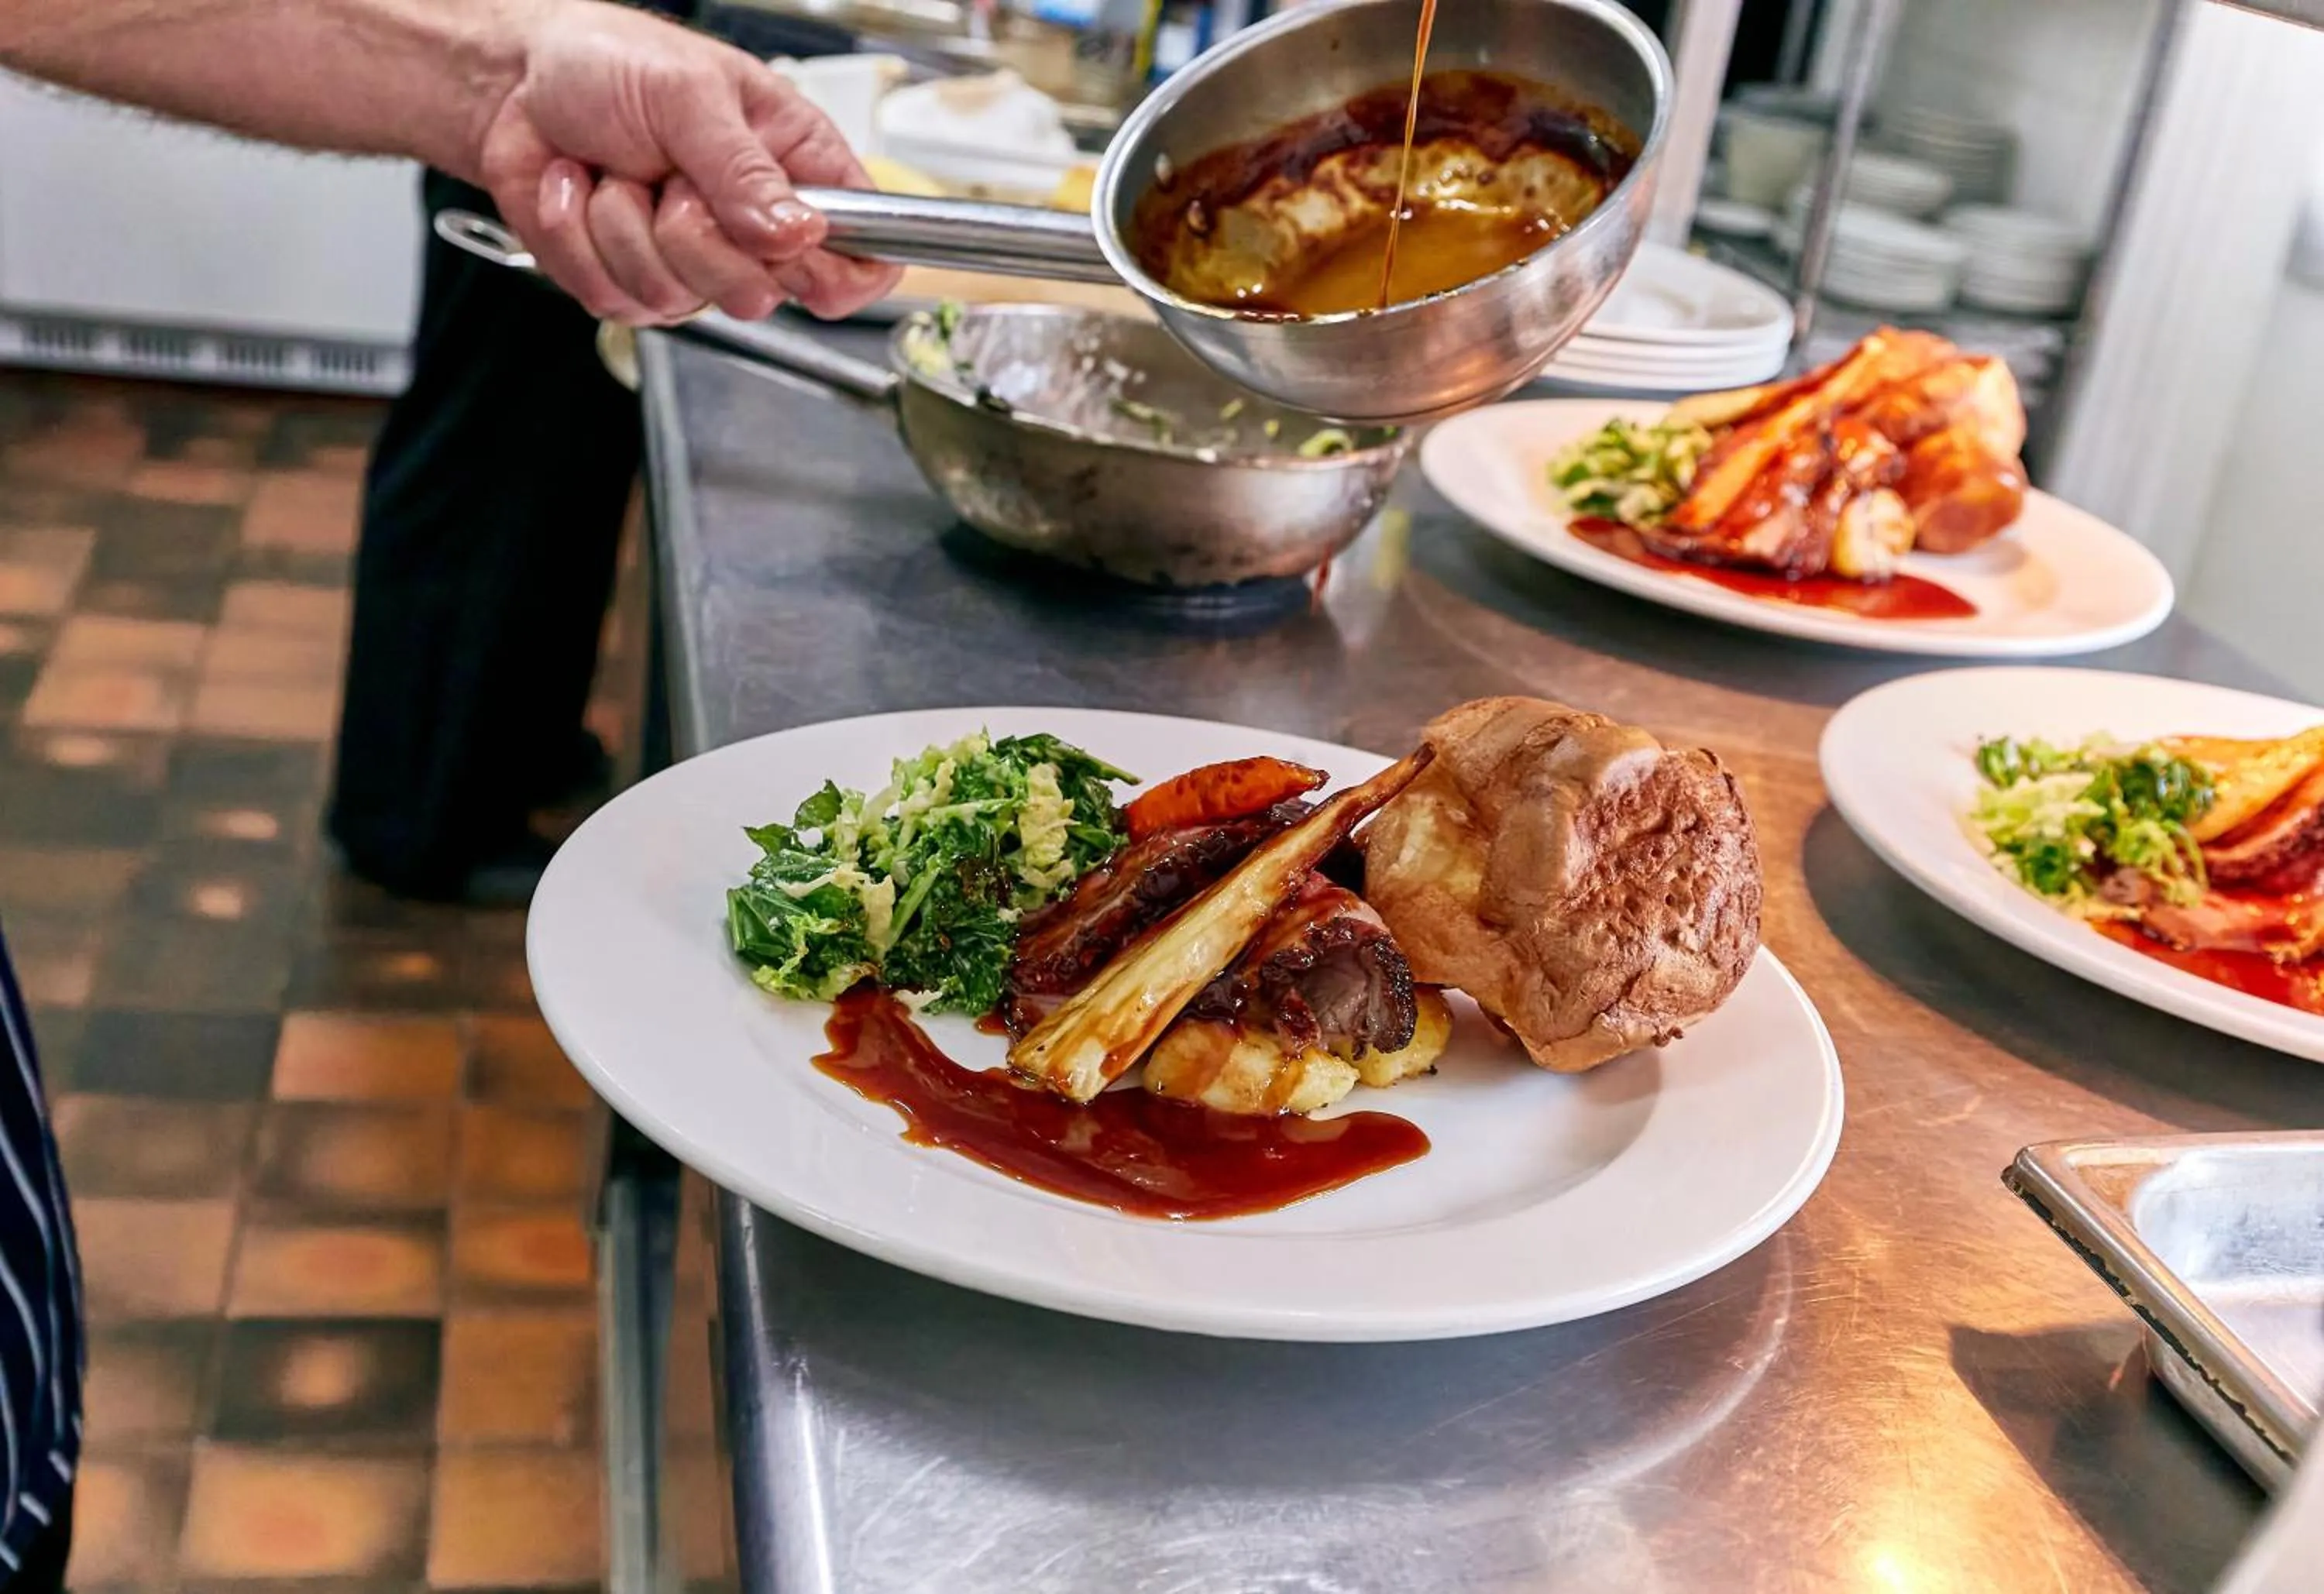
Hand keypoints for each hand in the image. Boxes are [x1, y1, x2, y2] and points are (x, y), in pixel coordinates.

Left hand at [472, 1, 900, 324]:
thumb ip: (746, 170)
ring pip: (679, 300)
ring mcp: (691, 263)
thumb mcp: (690, 94)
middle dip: (696, 238)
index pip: (865, 257)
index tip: (788, 247)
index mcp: (796, 171)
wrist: (515, 80)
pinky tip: (582, 189)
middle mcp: (751, 229)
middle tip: (671, 178)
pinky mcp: (629, 282)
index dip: (837, 273)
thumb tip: (799, 233)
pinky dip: (578, 237)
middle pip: (764, 295)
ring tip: (618, 170)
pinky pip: (614, 298)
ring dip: (623, 227)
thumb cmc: (611, 62)